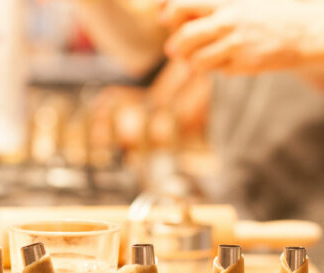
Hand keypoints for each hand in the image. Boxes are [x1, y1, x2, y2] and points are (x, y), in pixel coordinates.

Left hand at [165, 0, 323, 73]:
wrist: (302, 31)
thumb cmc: (262, 15)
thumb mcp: (237, 1)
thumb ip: (206, 8)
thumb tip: (164, 14)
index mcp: (224, 1)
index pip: (182, 5)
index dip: (168, 14)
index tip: (165, 19)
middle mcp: (229, 20)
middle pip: (185, 37)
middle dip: (175, 46)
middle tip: (174, 50)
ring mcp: (237, 43)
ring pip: (197, 61)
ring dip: (193, 63)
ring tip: (199, 59)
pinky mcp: (244, 63)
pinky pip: (217, 71)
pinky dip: (216, 69)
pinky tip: (228, 61)